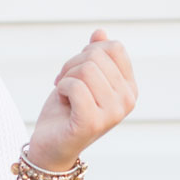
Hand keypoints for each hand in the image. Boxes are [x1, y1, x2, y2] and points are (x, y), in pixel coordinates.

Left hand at [26, 28, 136, 171]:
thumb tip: (100, 32)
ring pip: (86, 69)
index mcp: (129, 88)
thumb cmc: (66, 112)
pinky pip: (75, 86)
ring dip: (66, 78)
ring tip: (66, 97)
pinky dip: (62, 89)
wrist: (50, 147)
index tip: (76, 72)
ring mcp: (113, 113)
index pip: (114, 48)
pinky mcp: (93, 122)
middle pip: (97, 56)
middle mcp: (127, 101)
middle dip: (72, 66)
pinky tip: (63, 104)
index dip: (88, 53)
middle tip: (66, 86)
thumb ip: (94, 56)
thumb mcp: (81, 78)